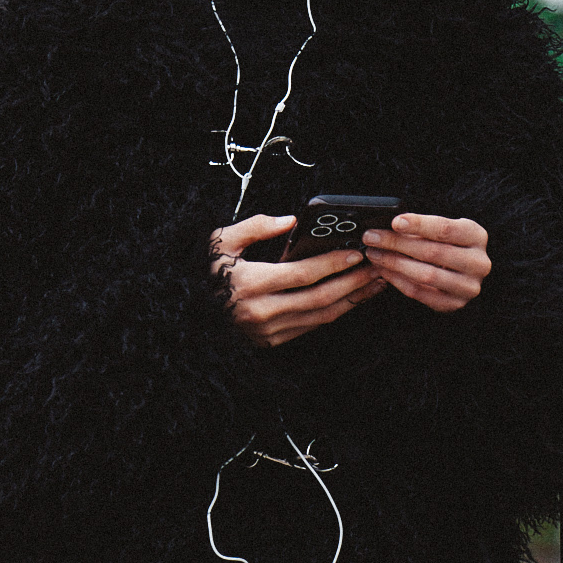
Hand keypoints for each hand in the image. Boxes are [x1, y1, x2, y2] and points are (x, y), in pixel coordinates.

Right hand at [213, 213, 385, 348]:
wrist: (186, 314)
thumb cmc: (204, 273)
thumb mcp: (220, 242)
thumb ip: (255, 227)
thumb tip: (289, 222)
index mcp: (250, 283)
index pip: (302, 275)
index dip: (332, 264)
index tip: (354, 254)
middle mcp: (261, 311)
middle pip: (319, 298)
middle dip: (352, 283)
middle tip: (376, 269)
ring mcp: (267, 330)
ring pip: (319, 317)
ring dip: (350, 300)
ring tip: (372, 284)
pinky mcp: (270, 341)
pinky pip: (310, 327)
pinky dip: (333, 313)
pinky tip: (349, 299)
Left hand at [361, 212, 489, 312]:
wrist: (462, 272)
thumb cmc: (447, 245)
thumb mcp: (441, 230)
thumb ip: (420, 227)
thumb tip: (389, 226)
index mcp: (476, 236)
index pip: (445, 229)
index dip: (418, 225)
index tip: (394, 222)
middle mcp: (478, 262)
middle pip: (433, 252)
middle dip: (397, 244)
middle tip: (372, 238)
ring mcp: (468, 286)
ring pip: (426, 275)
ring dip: (395, 264)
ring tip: (375, 254)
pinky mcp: (455, 303)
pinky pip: (421, 293)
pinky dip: (399, 281)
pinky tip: (384, 271)